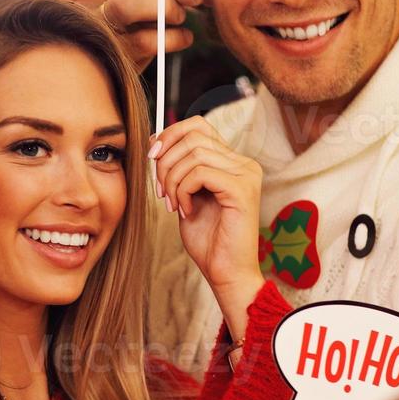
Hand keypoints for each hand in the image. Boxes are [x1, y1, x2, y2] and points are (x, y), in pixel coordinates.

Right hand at [102, 0, 204, 71]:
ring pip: (124, 5)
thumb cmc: (149, 34)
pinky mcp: (118, 54)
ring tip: (182, 17)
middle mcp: (106, 2)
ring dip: (163, 7)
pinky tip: (186, 38)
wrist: (128, 76)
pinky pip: (143, 41)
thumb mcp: (156, 5)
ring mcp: (108, 29)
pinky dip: (173, 38)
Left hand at [150, 117, 264, 331]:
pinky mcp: (241, 190)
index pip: (198, 126)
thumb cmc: (208, 240)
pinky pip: (200, 173)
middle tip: (159, 189)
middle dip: (165, 160)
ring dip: (172, 179)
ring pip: (193, 154)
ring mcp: (246, 175)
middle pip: (193, 135)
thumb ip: (178, 169)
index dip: (170, 135)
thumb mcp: (185, 195)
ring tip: (172, 204)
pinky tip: (186, 211)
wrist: (226, 273)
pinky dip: (183, 191)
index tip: (152, 157)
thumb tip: (156, 141)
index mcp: (232, 162)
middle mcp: (243, 164)